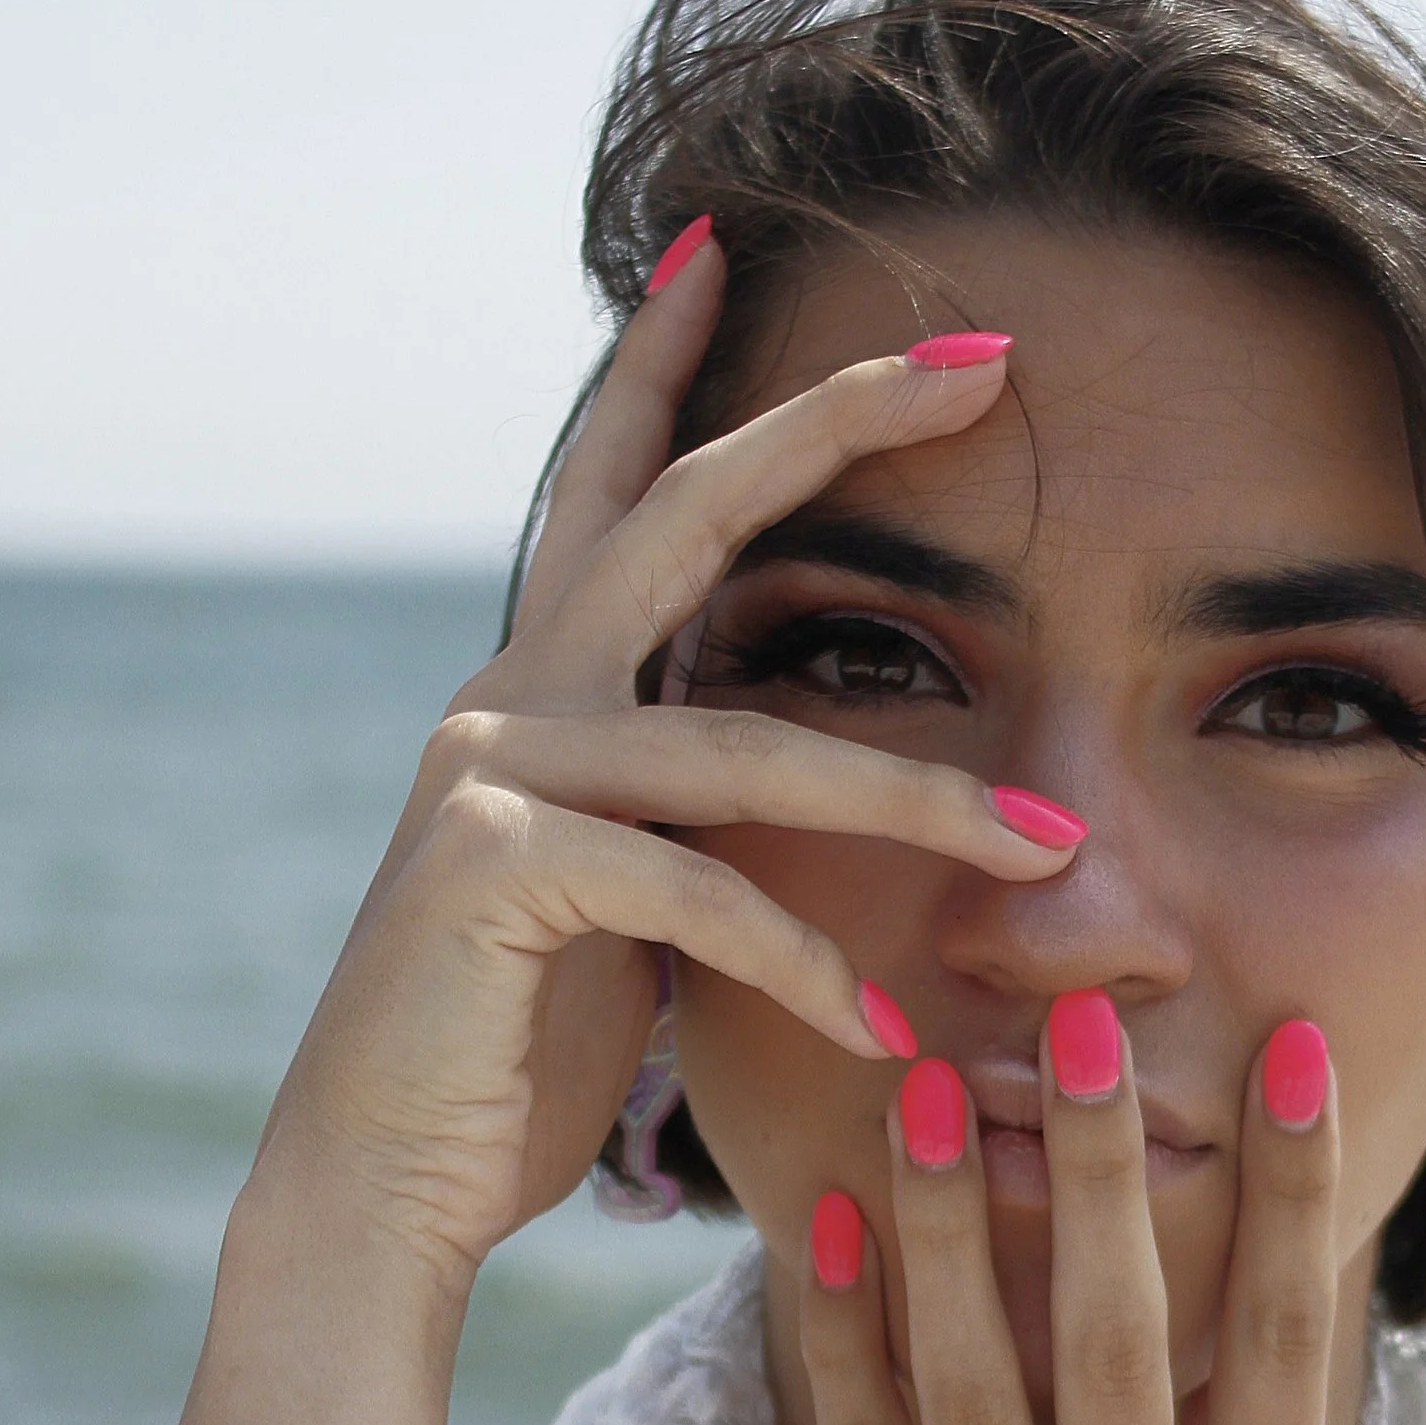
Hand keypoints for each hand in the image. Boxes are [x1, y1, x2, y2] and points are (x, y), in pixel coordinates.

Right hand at [247, 240, 1068, 1293]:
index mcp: (541, 693)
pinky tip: (883, 1033)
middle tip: (978, 361)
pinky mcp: (498, 868)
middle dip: (834, 424)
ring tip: (1046, 850)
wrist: (379, 1181)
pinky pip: (701, 894)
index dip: (668, 363)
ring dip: (918, 800)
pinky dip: (809, 965)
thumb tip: (780, 771)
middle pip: (686, 514)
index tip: (735, 243)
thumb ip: (685, 818)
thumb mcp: (627, 911)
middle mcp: (510, 700)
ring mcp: (493, 772)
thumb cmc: (512, 1059)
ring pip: (747, 744)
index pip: (614, 489)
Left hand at [799, 1001, 1343, 1424]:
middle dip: (1108, 1172)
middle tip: (1085, 1029)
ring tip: (926, 1089)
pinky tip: (817, 1239)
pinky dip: (842, 1351)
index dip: (1290, 1190)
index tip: (1290, 1051)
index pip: (1291, 1344)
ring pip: (984, 1384)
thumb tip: (1265, 1336)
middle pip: (1128, 1335)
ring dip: (951, 1228)